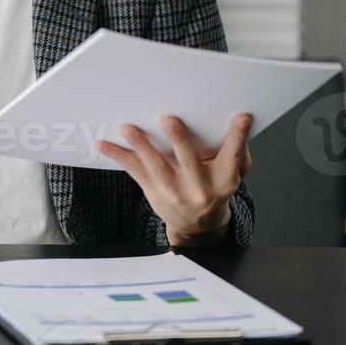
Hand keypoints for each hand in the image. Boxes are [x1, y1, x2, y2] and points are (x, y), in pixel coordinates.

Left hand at [97, 113, 251, 246]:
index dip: (238, 137)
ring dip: (141, 146)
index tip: (241, 118)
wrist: (198, 225)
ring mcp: (174, 192)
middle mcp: (200, 188)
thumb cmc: (215, 188)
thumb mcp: (232, 175)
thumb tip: (237, 124)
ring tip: (129, 129)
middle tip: (168, 120)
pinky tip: (104, 144)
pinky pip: (134, 172)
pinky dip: (118, 156)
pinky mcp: (154, 192)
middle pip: (189, 161)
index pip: (233, 156)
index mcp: (224, 180)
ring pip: (156, 167)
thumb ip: (235, 152)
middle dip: (179, 140)